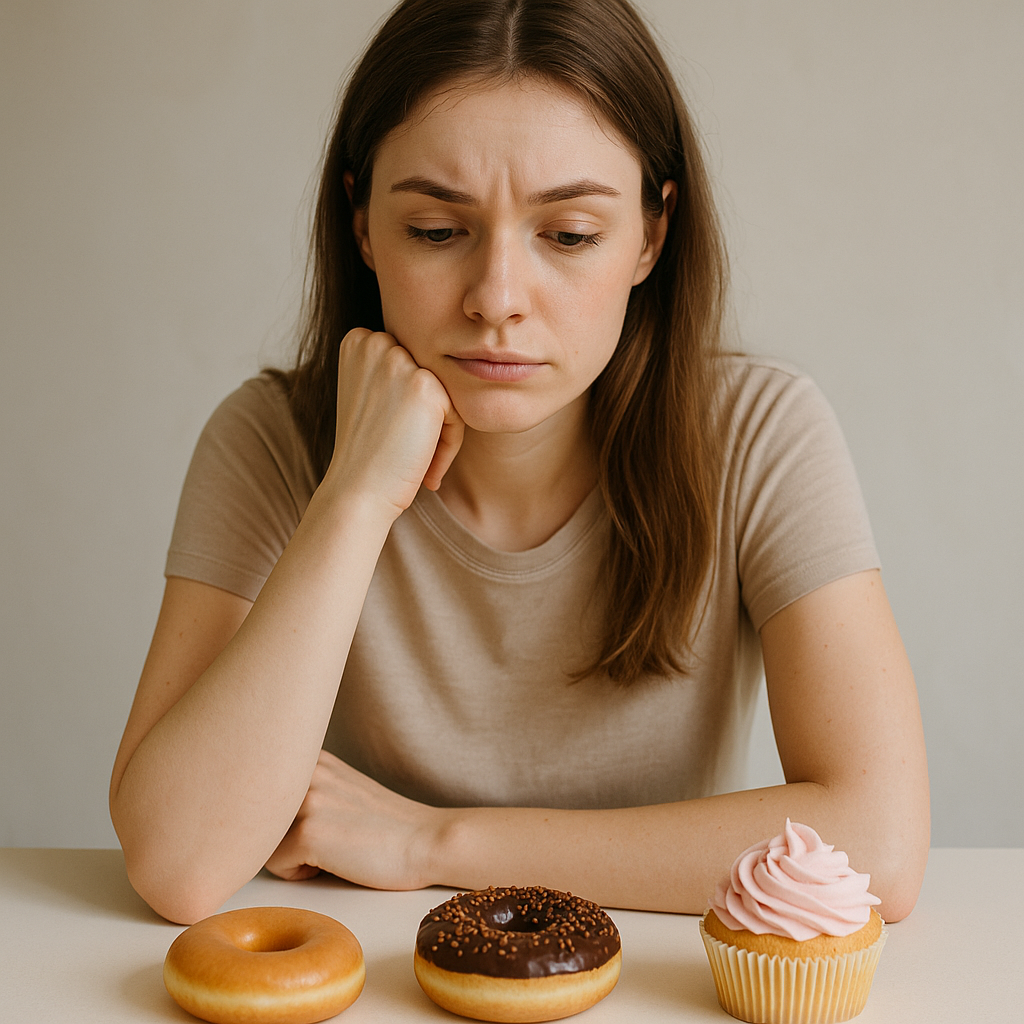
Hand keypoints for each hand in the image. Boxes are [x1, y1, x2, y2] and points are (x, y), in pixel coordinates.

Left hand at [264, 749, 441, 889]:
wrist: (424, 840)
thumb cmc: (382, 824)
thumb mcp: (340, 787)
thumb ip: (302, 786)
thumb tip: (252, 808)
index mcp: (311, 755)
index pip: (255, 785)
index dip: (269, 815)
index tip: (299, 823)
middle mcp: (304, 769)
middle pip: (252, 815)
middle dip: (272, 836)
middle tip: (312, 842)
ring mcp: (306, 799)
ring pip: (260, 841)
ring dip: (286, 854)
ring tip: (324, 851)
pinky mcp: (308, 833)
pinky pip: (275, 865)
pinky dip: (299, 873)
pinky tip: (332, 863)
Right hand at [324, 328, 464, 516]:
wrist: (357, 491)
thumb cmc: (365, 454)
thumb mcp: (368, 396)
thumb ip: (392, 370)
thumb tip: (440, 360)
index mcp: (358, 341)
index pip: (409, 362)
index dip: (407, 403)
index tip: (394, 433)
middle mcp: (375, 342)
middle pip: (428, 375)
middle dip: (428, 415)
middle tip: (408, 451)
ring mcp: (399, 361)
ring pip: (445, 394)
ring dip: (441, 432)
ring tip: (419, 461)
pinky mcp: (426, 386)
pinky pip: (458, 413)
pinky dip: (449, 445)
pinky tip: (427, 470)